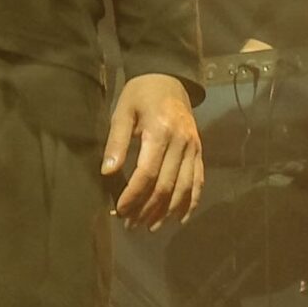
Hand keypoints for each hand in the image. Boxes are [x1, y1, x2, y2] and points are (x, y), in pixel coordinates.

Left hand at [103, 73, 203, 229]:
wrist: (169, 79)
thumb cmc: (140, 95)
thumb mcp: (122, 112)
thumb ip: (116, 142)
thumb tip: (107, 173)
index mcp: (160, 131)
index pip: (147, 173)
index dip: (133, 195)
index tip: (120, 210)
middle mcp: (181, 142)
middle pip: (166, 186)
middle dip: (147, 210)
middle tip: (130, 225)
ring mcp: (194, 148)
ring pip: (183, 189)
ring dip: (167, 212)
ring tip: (150, 227)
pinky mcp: (200, 151)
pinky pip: (198, 182)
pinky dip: (190, 203)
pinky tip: (178, 219)